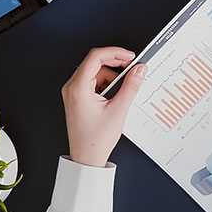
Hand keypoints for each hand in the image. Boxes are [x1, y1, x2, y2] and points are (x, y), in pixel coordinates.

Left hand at [61, 46, 145, 167]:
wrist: (87, 158)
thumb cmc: (96, 139)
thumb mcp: (119, 110)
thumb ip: (131, 86)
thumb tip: (139, 70)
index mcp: (78, 88)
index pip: (95, 57)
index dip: (115, 53)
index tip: (130, 56)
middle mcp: (72, 88)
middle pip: (95, 64)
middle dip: (115, 65)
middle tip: (132, 69)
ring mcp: (73, 93)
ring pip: (95, 73)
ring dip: (112, 78)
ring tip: (122, 92)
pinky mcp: (78, 98)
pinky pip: (93, 83)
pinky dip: (106, 85)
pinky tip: (115, 97)